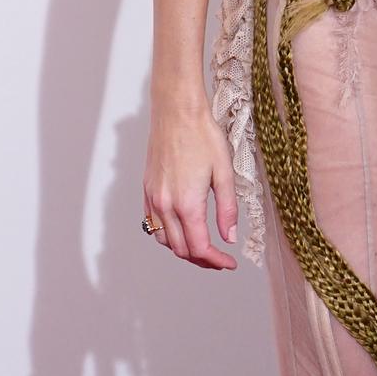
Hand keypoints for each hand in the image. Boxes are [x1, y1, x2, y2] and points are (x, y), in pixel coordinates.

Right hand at [143, 104, 238, 268]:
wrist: (177, 111)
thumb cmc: (203, 136)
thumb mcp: (224, 173)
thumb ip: (227, 209)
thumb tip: (229, 238)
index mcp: (186, 204)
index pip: (199, 248)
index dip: (216, 261)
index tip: (229, 264)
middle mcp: (165, 205)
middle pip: (181, 249)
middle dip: (202, 259)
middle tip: (221, 259)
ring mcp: (153, 198)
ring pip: (164, 240)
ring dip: (184, 249)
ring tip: (204, 247)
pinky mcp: (147, 189)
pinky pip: (153, 224)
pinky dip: (168, 235)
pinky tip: (183, 230)